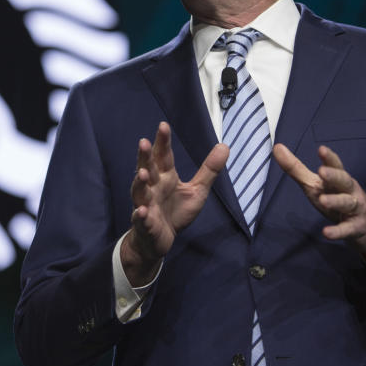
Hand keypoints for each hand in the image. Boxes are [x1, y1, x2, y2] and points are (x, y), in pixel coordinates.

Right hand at [121, 122, 228, 285]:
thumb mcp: (197, 190)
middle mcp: (153, 187)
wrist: (159, 240)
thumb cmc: (175, 212)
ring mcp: (145, 204)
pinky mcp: (144, 223)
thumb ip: (209, 169)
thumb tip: (225, 146)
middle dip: (145, 156)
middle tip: (143, 142)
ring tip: (143, 174)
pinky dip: (140, 214)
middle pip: (147, 168)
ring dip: (140, 182)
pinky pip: (141, 218)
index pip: (163, 156)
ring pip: (140, 191)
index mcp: (165, 177)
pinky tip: (142, 211)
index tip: (163, 126)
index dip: (162, 142)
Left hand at [273, 143, 365, 266]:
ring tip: (323, 200)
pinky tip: (326, 233)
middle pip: (344, 181)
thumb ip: (296, 167)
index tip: (321, 149)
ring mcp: (355, 209)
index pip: (335, 165)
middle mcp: (349, 190)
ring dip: (336, 201)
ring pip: (348, 203)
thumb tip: (277, 147)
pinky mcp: (356, 227)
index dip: (329, 157)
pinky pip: (347, 229)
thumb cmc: (337, 198)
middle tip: (322, 171)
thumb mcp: (315, 184)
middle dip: (334, 175)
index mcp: (338, 179)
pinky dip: (337, 231)